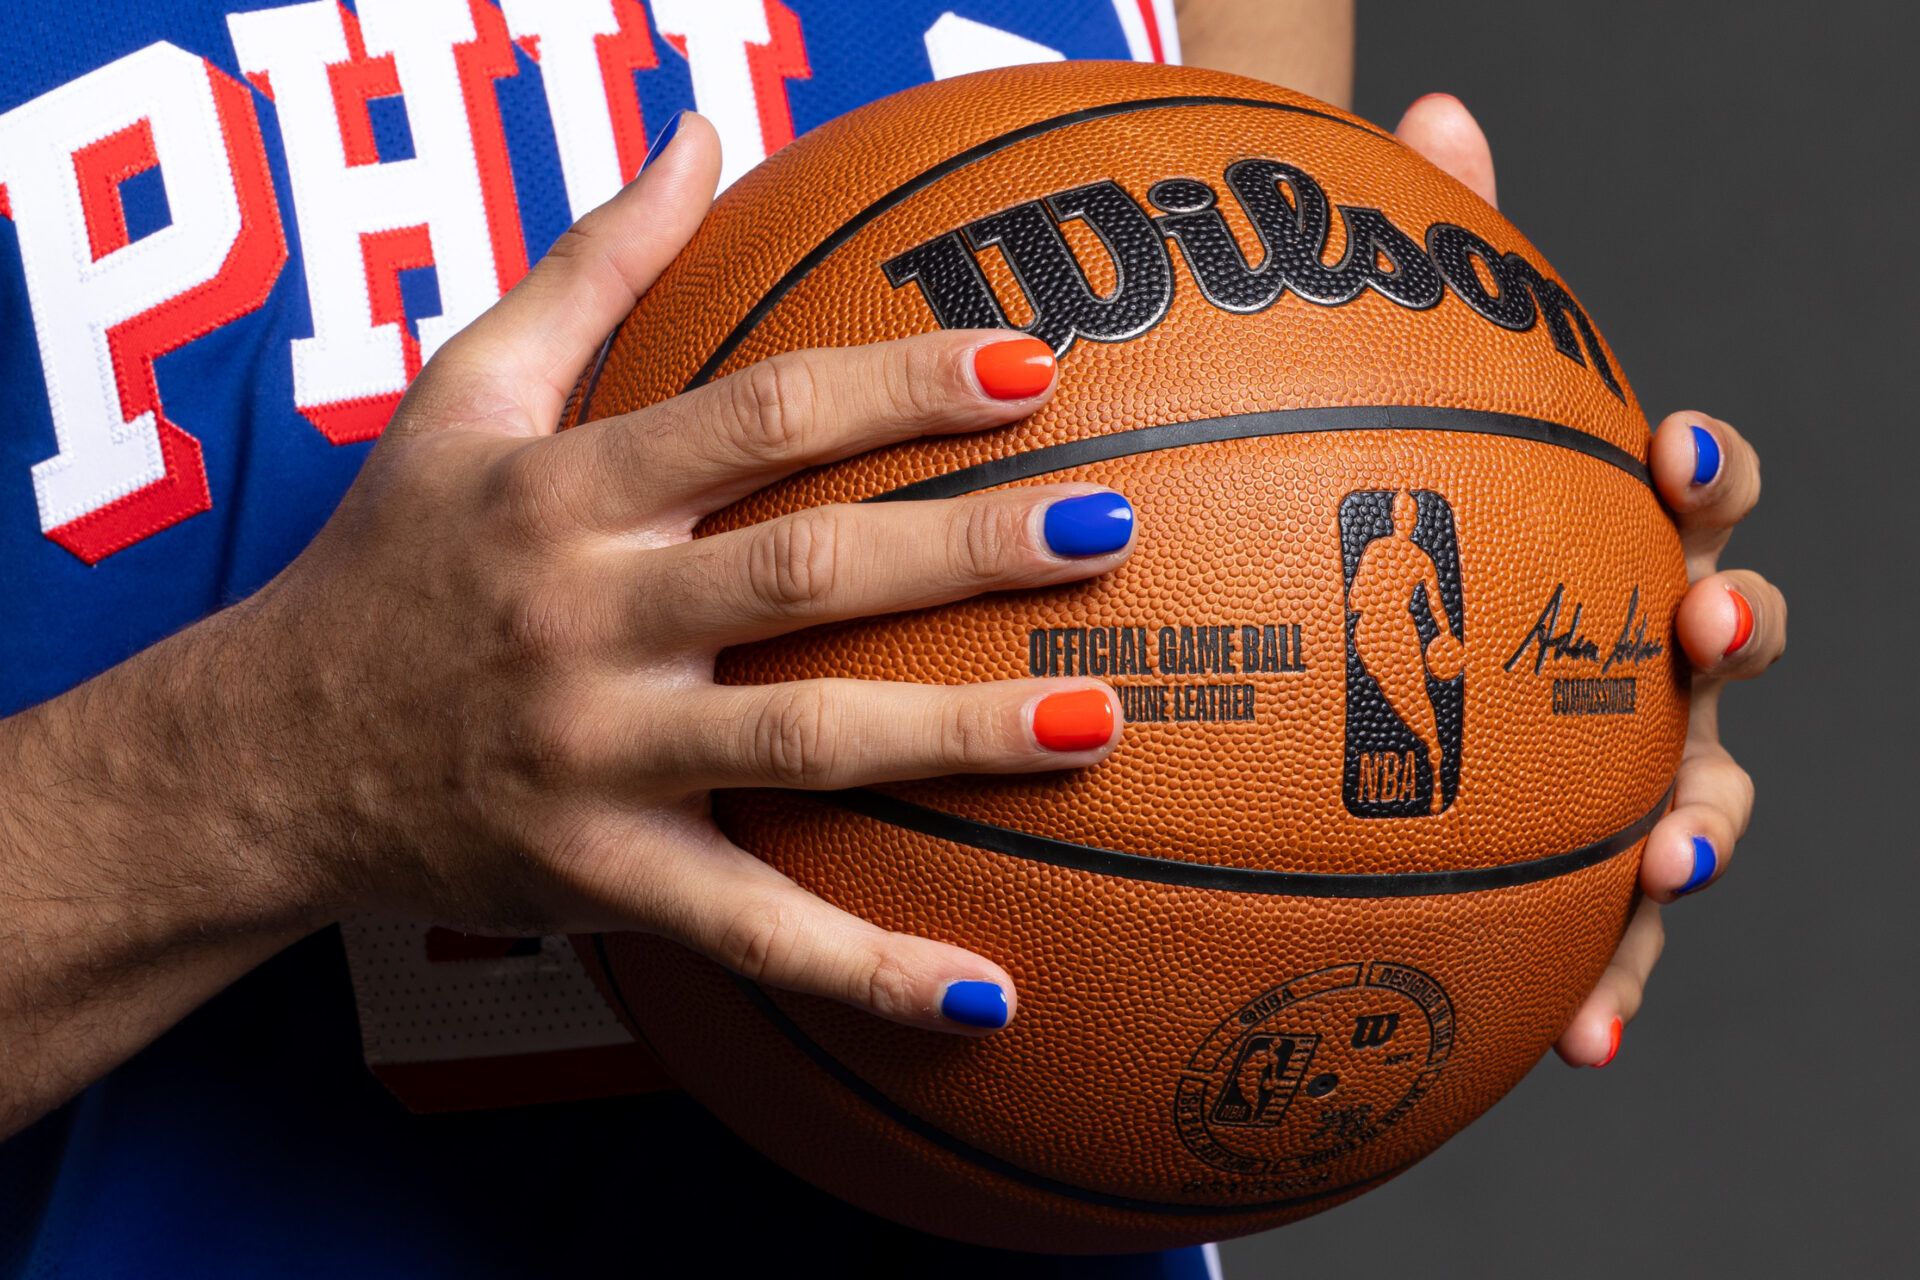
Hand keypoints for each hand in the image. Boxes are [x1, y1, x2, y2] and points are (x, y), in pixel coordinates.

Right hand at [238, 114, 1133, 1034]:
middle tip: (1111, 526)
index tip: (1032, 366)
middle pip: (805, 574)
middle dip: (965, 550)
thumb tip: (703, 128)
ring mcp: (595, 760)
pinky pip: (751, 929)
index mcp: (563, 491)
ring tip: (1099, 719)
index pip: (756, 419)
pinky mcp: (601, 879)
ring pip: (802, 743)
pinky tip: (990, 993)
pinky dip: (868, 968)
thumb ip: (593, 262)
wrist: (265, 756)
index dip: (898, 387)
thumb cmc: (390, 559)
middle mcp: (584, 621)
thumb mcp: (462, 392)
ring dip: (955, 735)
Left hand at [1394, 94, 1787, 1067]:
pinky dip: (1612, 984)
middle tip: (1700, 634)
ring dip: (1696, 838)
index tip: (1675, 460)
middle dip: (1730, 636)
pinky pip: (1603, 936)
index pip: (1684, 493)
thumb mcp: (1387, 414)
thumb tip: (1437, 109)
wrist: (1349, 656)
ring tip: (1667, 877)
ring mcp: (1609, 762)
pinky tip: (1574, 1046)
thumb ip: (1428, 285)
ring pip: (1698, 799)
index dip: (1700, 474)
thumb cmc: (1381, 527)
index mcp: (1597, 538)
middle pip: (1726, 641)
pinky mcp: (1570, 874)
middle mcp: (1628, 646)